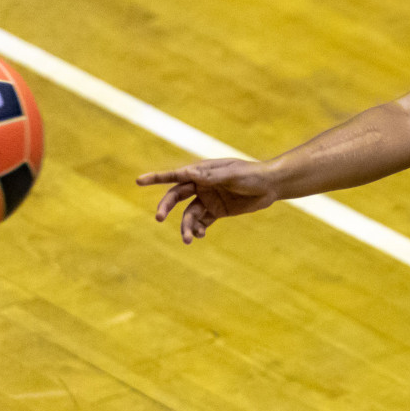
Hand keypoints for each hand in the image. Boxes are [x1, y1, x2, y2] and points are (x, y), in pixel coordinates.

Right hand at [137, 158, 279, 242]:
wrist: (271, 185)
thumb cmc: (251, 175)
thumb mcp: (232, 174)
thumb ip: (211, 177)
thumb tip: (188, 174)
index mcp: (202, 171)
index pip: (175, 175)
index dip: (156, 178)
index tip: (138, 181)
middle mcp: (201, 184)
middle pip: (176, 196)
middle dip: (166, 207)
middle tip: (159, 218)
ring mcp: (208, 198)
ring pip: (189, 214)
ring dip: (186, 225)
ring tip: (189, 238)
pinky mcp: (217, 211)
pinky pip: (201, 221)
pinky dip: (198, 229)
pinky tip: (199, 235)